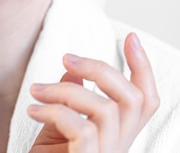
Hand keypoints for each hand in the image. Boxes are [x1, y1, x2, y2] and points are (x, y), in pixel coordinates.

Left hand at [28, 33, 159, 152]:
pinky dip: (55, 112)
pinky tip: (34, 110)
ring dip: (65, 92)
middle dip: (100, 69)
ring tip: (36, 91)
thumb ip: (72, 100)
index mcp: (117, 135)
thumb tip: (75, 71)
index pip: (146, 100)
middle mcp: (120, 147)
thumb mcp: (58, 126)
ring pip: (105, 110)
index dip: (144, 68)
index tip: (130, 37)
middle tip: (66, 58)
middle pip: (133, 99)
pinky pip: (83, 130)